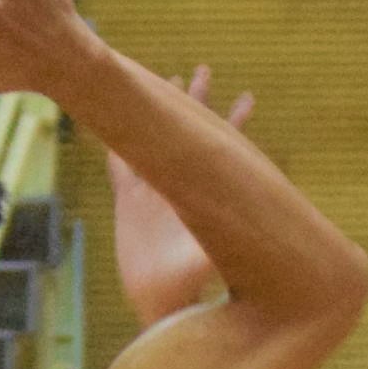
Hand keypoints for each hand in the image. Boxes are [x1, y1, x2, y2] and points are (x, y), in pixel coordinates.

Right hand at [99, 65, 245, 323]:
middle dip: (199, 100)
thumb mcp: (215, 256)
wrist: (159, 300)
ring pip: (153, 138)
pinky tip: (109, 117)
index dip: (237, 121)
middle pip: (189, 132)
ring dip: (158, 110)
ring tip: (170, 79)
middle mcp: (182, 186)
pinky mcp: (129, 204)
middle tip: (204, 68)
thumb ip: (230, 237)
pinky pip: (120, 165)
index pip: (226, 147)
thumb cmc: (191, 285)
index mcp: (205, 193)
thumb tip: (259, 221)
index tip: (248, 96)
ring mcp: (155, 193)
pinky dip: (114, 141)